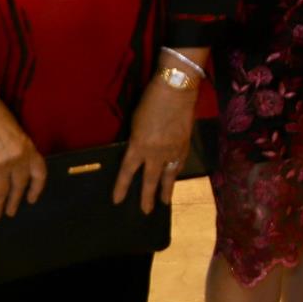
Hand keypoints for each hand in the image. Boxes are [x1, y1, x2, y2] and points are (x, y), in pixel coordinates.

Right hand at [0, 92, 46, 220]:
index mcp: (29, 150)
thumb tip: (13, 172)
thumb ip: (18, 153)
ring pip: (1, 193)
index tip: (32, 199)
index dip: (37, 189)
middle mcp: (18, 161)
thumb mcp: (17, 135)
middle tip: (11, 213)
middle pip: (19, 187)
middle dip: (15, 202)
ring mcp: (1, 168)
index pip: (39, 174)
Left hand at [113, 76, 197, 213]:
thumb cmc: (150, 101)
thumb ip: (136, 140)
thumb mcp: (136, 122)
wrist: (176, 90)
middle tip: (146, 212)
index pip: (127, 172)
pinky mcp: (185, 145)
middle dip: (147, 198)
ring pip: (168, 176)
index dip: (121, 188)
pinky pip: (179, 164)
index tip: (117, 201)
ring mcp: (172, 151)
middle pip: (150, 180)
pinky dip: (176, 172)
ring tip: (165, 202)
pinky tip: (175, 176)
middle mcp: (155, 153)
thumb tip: (138, 151)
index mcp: (139, 145)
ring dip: (166, 190)